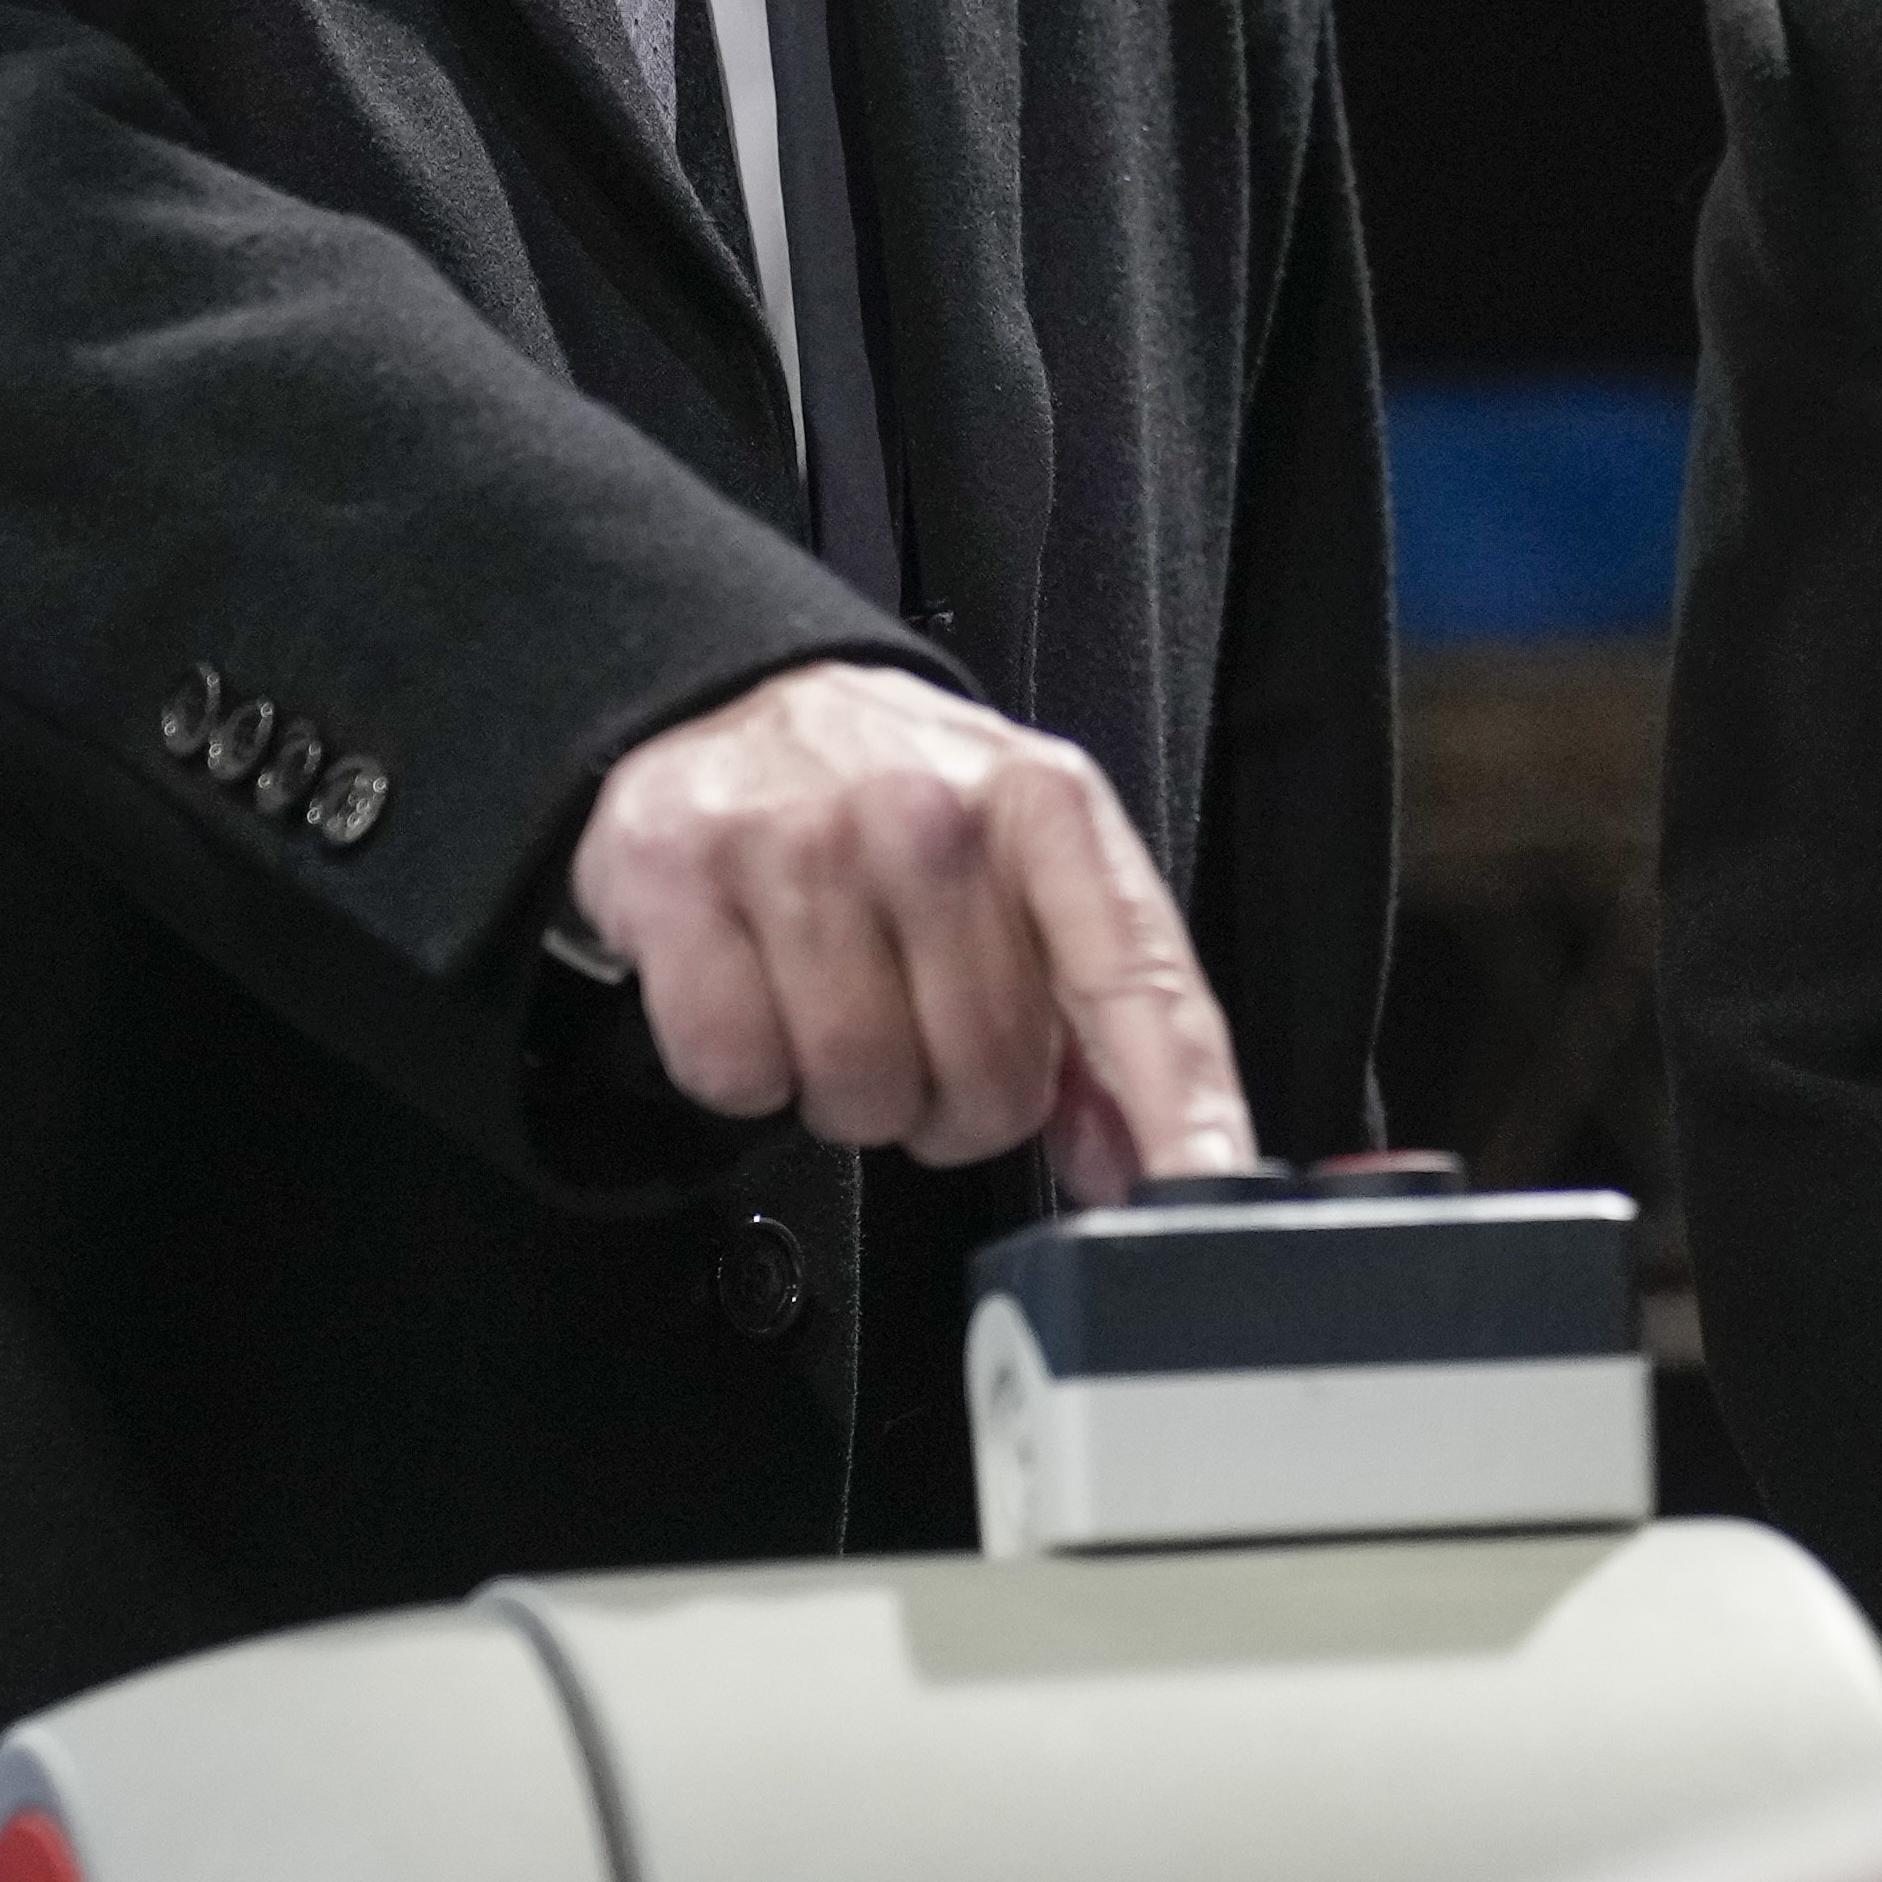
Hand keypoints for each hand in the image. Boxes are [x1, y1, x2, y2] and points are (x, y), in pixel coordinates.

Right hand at [567, 663, 1257, 1197]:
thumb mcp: (1023, 858)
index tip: (1202, 1182)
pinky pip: (737, 1071)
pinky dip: (749, 1072)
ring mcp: (797, 842)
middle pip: (987, 1075)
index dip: (1178, 1102)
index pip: (1132, 978)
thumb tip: (1138, 1160)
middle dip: (962, 1106)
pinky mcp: (678, 877)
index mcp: (1043, 805)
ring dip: (854, 1097)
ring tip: (842, 1015)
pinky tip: (761, 997)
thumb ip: (1096, 1007)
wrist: (731, 699)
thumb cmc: (893, 799)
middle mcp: (926, 814)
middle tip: (928, 1047)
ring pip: (860, 1090)